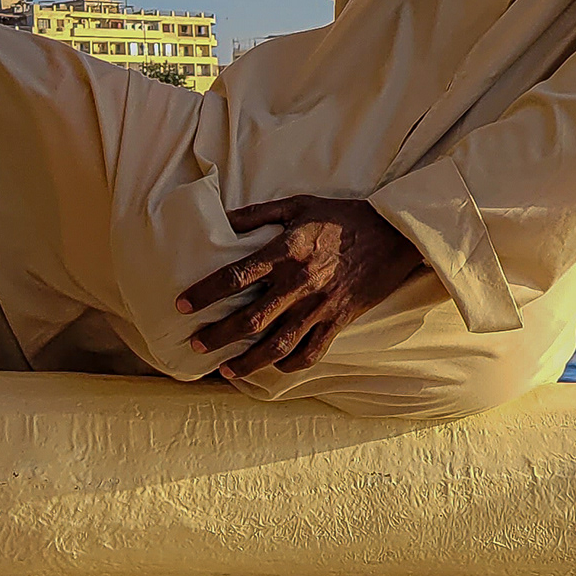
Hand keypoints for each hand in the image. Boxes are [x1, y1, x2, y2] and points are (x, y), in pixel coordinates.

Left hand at [176, 197, 424, 376]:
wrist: (393, 234)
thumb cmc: (343, 217)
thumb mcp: (298, 205)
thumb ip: (258, 214)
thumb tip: (223, 221)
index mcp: (286, 251)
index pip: (235, 276)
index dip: (204, 293)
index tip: (182, 305)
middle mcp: (299, 283)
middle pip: (250, 318)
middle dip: (218, 336)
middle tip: (196, 344)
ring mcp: (320, 306)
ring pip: (277, 344)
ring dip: (248, 362)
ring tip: (226, 370)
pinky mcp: (338, 320)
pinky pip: (311, 352)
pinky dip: (289, 364)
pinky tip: (273, 368)